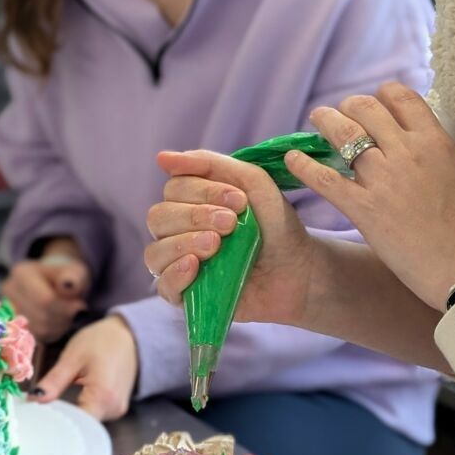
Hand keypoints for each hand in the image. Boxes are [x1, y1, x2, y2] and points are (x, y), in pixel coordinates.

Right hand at [0, 247, 90, 342]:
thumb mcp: (74, 272)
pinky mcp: (12, 327)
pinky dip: (51, 334)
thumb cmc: (65, 278)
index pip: (45, 300)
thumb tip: (68, 284)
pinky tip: (58, 324)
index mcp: (22, 273)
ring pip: (37, 330)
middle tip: (76, 313)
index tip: (81, 306)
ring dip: (58, 328)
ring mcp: (7, 310)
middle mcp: (9, 292)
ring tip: (68, 317)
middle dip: (63, 318)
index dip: (65, 307)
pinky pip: (35, 339)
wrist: (52, 285)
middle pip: (40, 316)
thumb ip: (74, 277)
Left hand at [31, 315, 137, 421]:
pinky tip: (68, 407)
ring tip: (51, 410)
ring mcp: (116, 411)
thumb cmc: (102, 340)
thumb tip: (33, 399)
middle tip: (38, 416)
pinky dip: (80, 413)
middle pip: (81, 427)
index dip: (55, 425)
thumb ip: (54, 380)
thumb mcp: (73, 356)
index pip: (75, 426)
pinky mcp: (116, 408)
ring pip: (87, 424)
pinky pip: (94, 417)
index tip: (37, 421)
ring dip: (70, 418)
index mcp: (102, 397)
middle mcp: (113, 410)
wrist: (129, 333)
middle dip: (60, 423)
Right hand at [145, 150, 319, 326]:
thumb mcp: (251, 182)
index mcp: (190, 202)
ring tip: (217, 244)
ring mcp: (181, 264)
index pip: (173, 188)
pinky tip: (195, 265)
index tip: (239, 200)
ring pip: (155, 251)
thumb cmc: (275, 223)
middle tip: (231, 223)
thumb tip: (161, 157)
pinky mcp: (188, 296)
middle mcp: (179, 231)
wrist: (298, 268)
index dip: (202, 191)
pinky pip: (163, 286)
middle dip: (195, 216)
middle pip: (158, 217)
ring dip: (185, 242)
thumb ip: (210, 164)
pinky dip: (175, 273)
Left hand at [291, 82, 454, 311]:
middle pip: (365, 108)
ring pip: (341, 133)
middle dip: (348, 106)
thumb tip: (414, 138)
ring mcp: (383, 179)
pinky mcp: (364, 209)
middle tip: (340, 114)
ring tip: (317, 120)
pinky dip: (303, 166)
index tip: (374, 104)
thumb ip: (435, 150)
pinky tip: (292, 160)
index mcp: (435, 141)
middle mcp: (407, 151)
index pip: (400, 96)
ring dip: (324, 121)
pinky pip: (325, 178)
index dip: (382, 96)